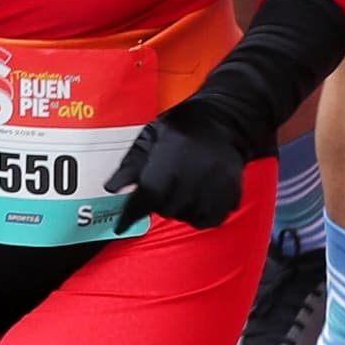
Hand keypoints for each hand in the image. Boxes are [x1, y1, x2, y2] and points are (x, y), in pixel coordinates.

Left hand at [103, 108, 257, 230]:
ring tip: (182, 190)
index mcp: (171, 155)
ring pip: (187, 216)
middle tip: (164, 186)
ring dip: (180, 209)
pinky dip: (200, 215)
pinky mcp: (231, 192)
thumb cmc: (183, 126)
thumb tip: (112, 187)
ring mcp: (215, 184)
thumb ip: (131, 163)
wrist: (223, 119)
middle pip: (166, 209)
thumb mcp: (151, 135)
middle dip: (159, 202)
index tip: (120, 225)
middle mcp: (194, 172)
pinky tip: (197, 200)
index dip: (132, 213)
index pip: (147, 195)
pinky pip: (210, 219)